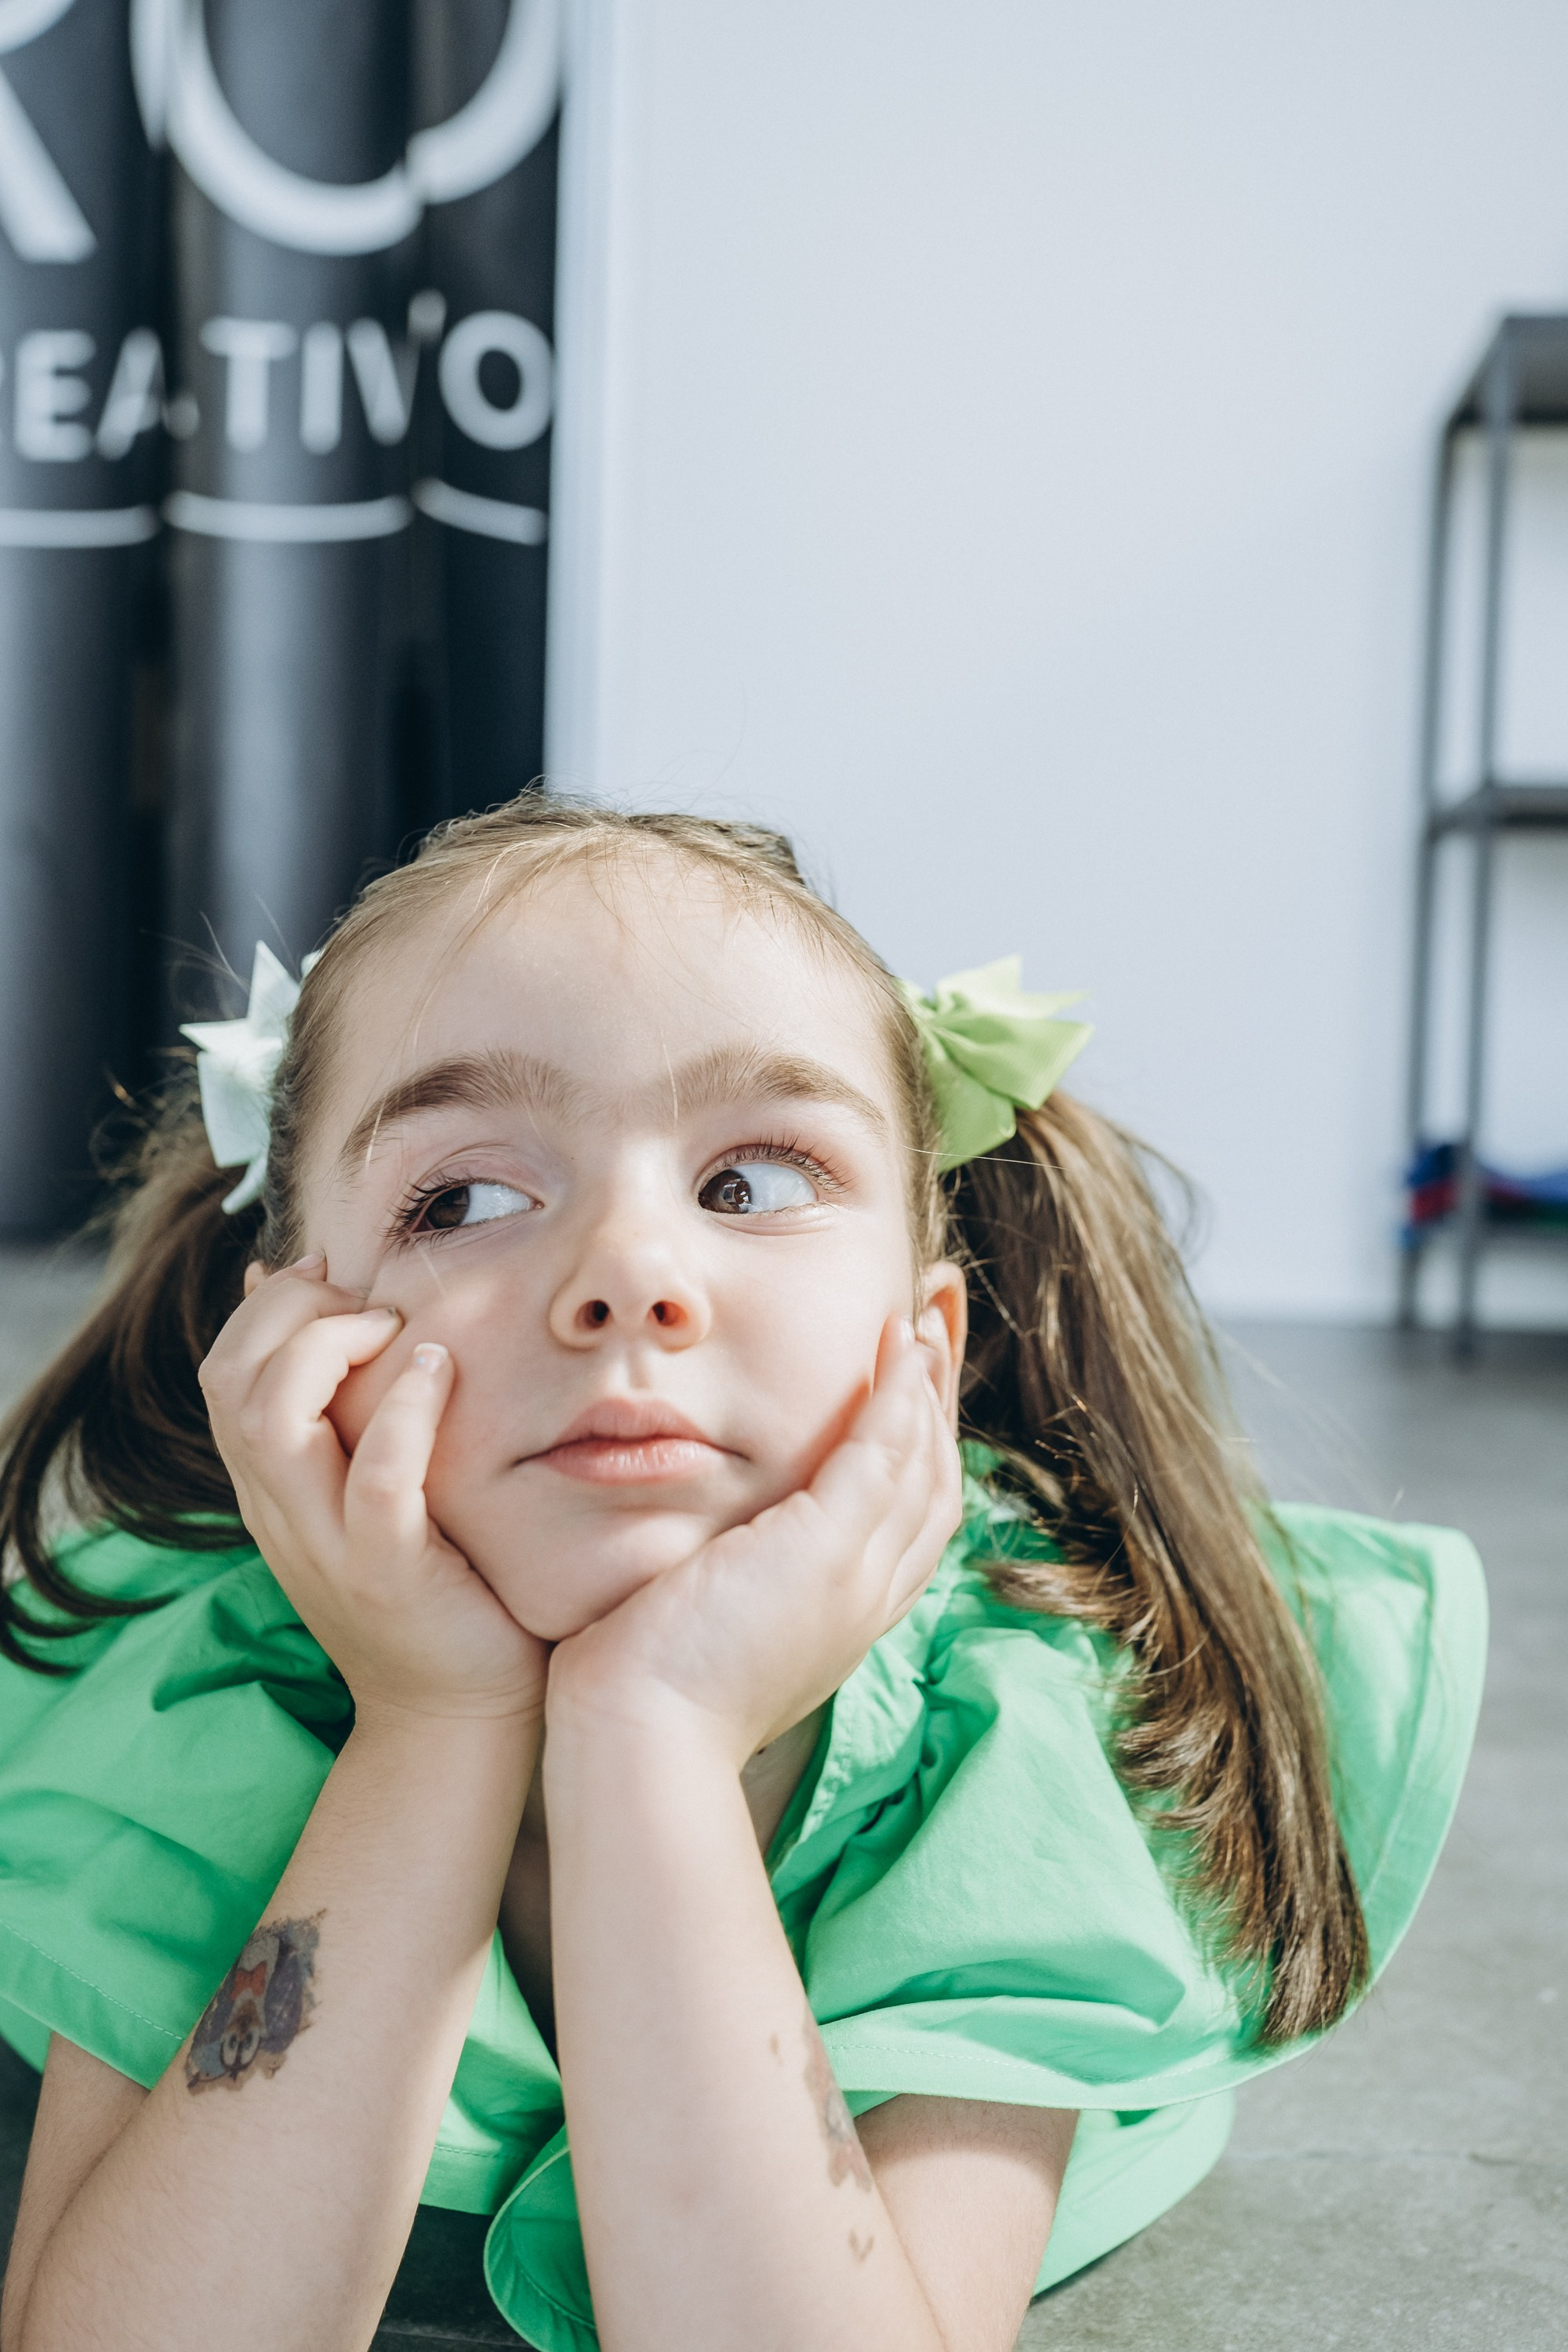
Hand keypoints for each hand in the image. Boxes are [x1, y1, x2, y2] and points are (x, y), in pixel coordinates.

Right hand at [199, 1256, 549, 1726]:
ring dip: (328, 1350)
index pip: (223, 1372)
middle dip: (289, 1312)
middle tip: (363, 1297)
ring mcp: (326, 1547)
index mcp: (272, 1489)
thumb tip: (299, 1296)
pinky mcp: (387, 1576)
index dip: (268, 1305)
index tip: (334, 1274)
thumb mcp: (372, 1489)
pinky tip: (439, 1368)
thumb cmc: (438, 1584)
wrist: (458, 1717)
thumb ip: (341, 1413)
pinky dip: (403, 1411)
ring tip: (394, 1325)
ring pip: (272, 1421)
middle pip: (232, 1382)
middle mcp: (281, 1513)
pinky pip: (376, 1481)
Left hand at [546, 1318, 962, 1765]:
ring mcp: (856, 1572)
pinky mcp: (827, 1547)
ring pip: (924, 1463)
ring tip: (922, 1320)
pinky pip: (885, 1452)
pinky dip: (900, 1393)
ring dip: (930, 1384)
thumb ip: (725, 1580)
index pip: (907, 1521)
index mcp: (844, 1616)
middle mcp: (868, 1596)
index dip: (919, 1452)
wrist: (639, 1737)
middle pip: (935, 1486)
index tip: (909, 1391)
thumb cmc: (645, 1690)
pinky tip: (896, 1345)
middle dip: (941, 1407)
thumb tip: (703, 1551)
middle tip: (936, 1334)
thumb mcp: (704, 1623)